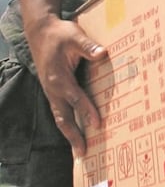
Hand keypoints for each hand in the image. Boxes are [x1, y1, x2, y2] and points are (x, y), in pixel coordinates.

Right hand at [25, 17, 106, 157]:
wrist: (40, 32)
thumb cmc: (60, 35)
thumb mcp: (74, 37)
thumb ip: (88, 46)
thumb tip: (102, 53)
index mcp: (59, 78)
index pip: (76, 98)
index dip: (87, 111)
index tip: (97, 125)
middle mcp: (54, 89)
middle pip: (63, 118)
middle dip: (73, 136)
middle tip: (83, 154)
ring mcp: (52, 92)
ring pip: (61, 117)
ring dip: (70, 134)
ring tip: (80, 151)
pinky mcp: (54, 91)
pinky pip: (61, 111)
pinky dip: (69, 123)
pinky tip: (78, 132)